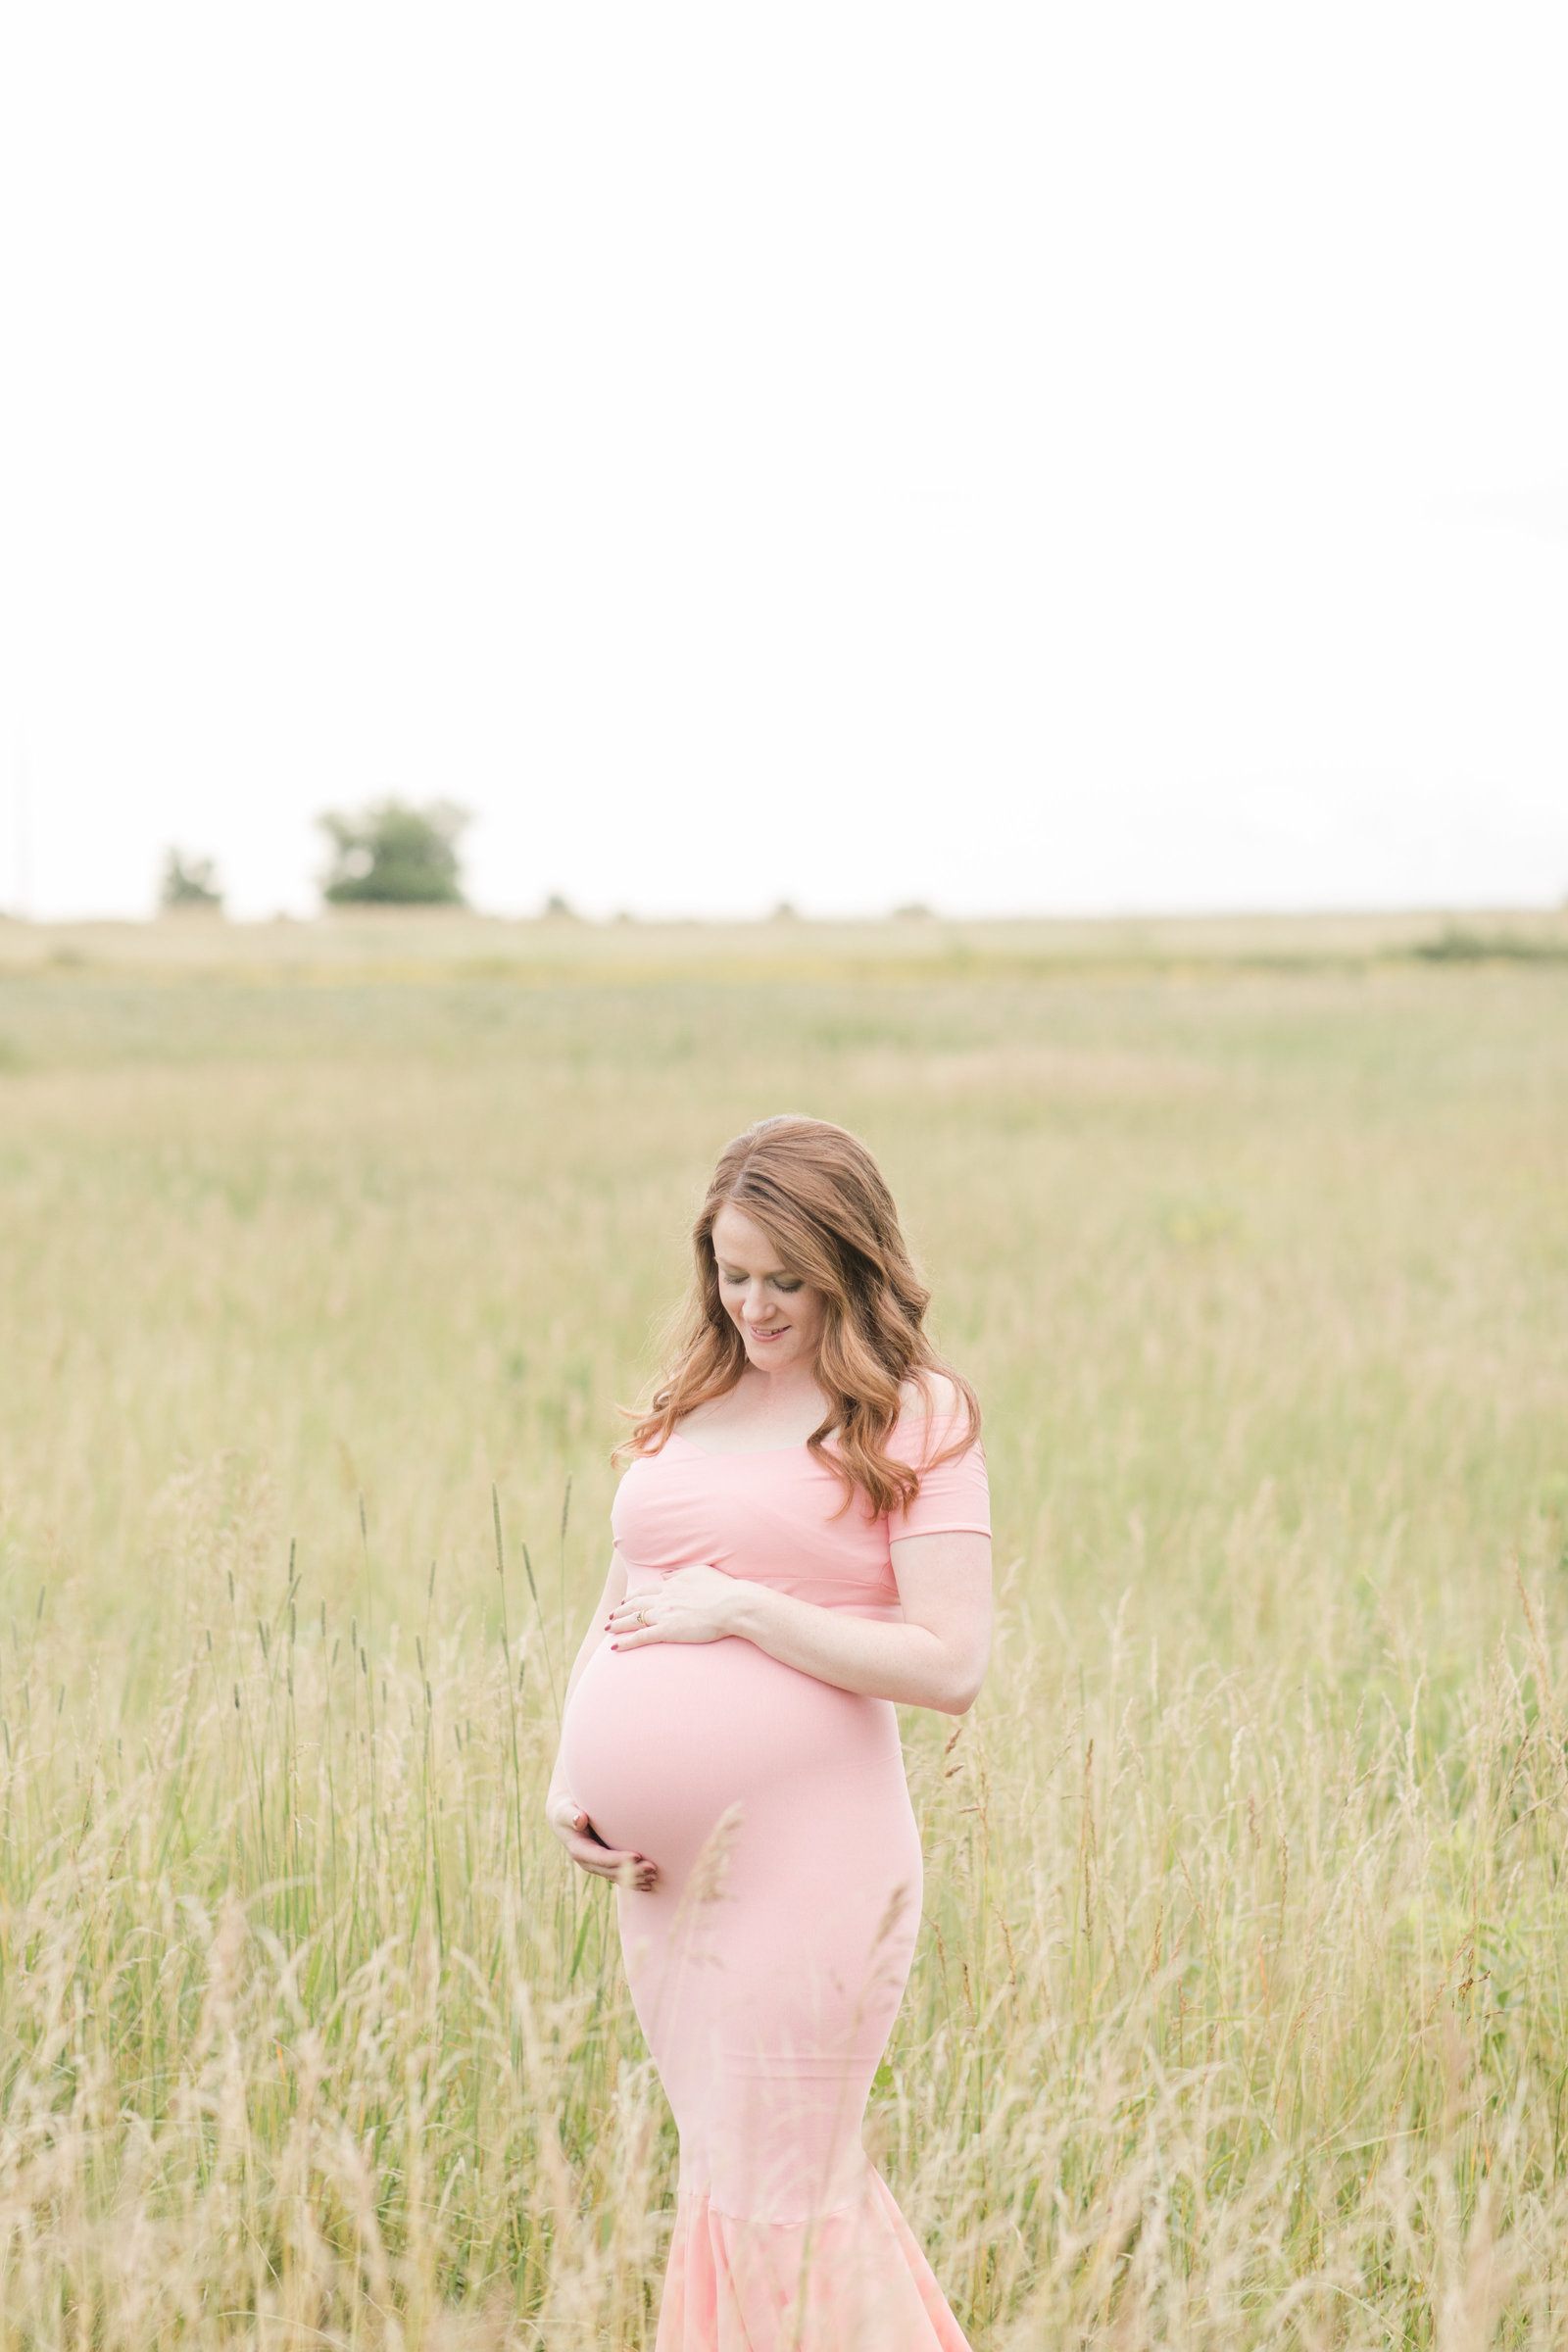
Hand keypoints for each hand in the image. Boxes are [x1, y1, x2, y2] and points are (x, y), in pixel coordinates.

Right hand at [546, 1793, 657, 1891]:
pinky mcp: (604, 1866)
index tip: (637, 1855)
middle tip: (652, 1867)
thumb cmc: (567, 1811)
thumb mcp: (565, 1811)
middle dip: (632, 1871)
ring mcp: (597, 1866)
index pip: (601, 1858)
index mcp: (579, 1851)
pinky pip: (619, 1876)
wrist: (565, 1819)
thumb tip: (579, 1819)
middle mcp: (588, 1862)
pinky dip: (634, 1880)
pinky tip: (648, 1883)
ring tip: (654, 1875)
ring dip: (636, 1878)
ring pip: (617, 1877)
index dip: (619, 1859)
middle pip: (612, 1871)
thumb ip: (571, 1815)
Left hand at [605, 1564, 741, 1648]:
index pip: (646, 1590)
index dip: (633, 1596)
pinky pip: (640, 1637)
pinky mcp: (667, 1630)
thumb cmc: (722, 1589)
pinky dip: (625, 1641)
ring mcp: (664, 1614)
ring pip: (634, 1619)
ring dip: (618, 1624)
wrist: (732, 1605)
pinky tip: (614, 1646)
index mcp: (672, 1585)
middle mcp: (664, 1598)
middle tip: (611, 1616)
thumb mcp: (700, 1572)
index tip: (625, 1600)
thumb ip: (679, 1574)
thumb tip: (664, 1576)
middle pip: (635, 1604)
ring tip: (608, 1628)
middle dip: (621, 1610)